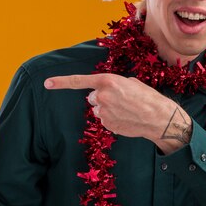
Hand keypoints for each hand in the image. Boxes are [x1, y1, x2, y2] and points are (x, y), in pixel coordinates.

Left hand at [44, 73, 192, 153]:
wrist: (159, 117)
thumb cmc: (147, 97)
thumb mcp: (130, 82)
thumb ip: (113, 84)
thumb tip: (105, 90)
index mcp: (107, 81)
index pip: (79, 81)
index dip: (61, 82)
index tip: (46, 83)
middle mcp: (102, 96)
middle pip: (92, 97)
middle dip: (102, 98)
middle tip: (121, 100)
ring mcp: (103, 112)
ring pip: (98, 110)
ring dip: (108, 109)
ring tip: (126, 110)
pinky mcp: (107, 124)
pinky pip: (105, 120)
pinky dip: (113, 119)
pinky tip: (126, 118)